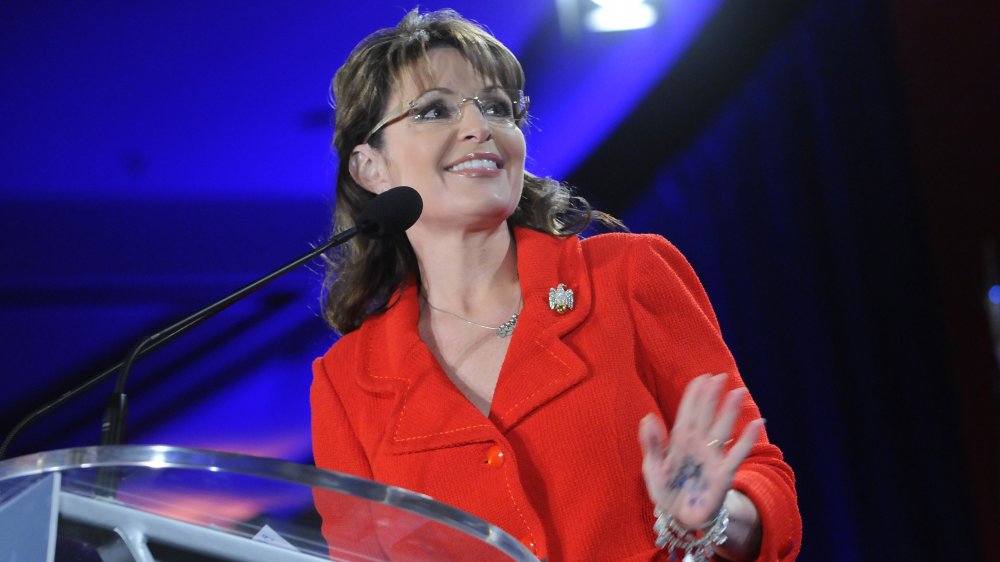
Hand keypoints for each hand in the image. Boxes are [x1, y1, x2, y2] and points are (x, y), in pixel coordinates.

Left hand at [638, 373, 763, 529]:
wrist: (680, 518)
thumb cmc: (667, 490)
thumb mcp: (653, 468)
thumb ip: (652, 444)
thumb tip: (648, 417)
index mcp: (679, 441)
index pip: (688, 413)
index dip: (694, 396)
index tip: (701, 378)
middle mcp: (697, 445)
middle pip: (705, 416)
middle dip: (712, 396)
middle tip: (720, 376)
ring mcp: (711, 458)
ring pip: (722, 429)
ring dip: (730, 411)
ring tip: (739, 392)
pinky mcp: (723, 474)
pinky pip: (736, 455)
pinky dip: (746, 440)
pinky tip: (757, 424)